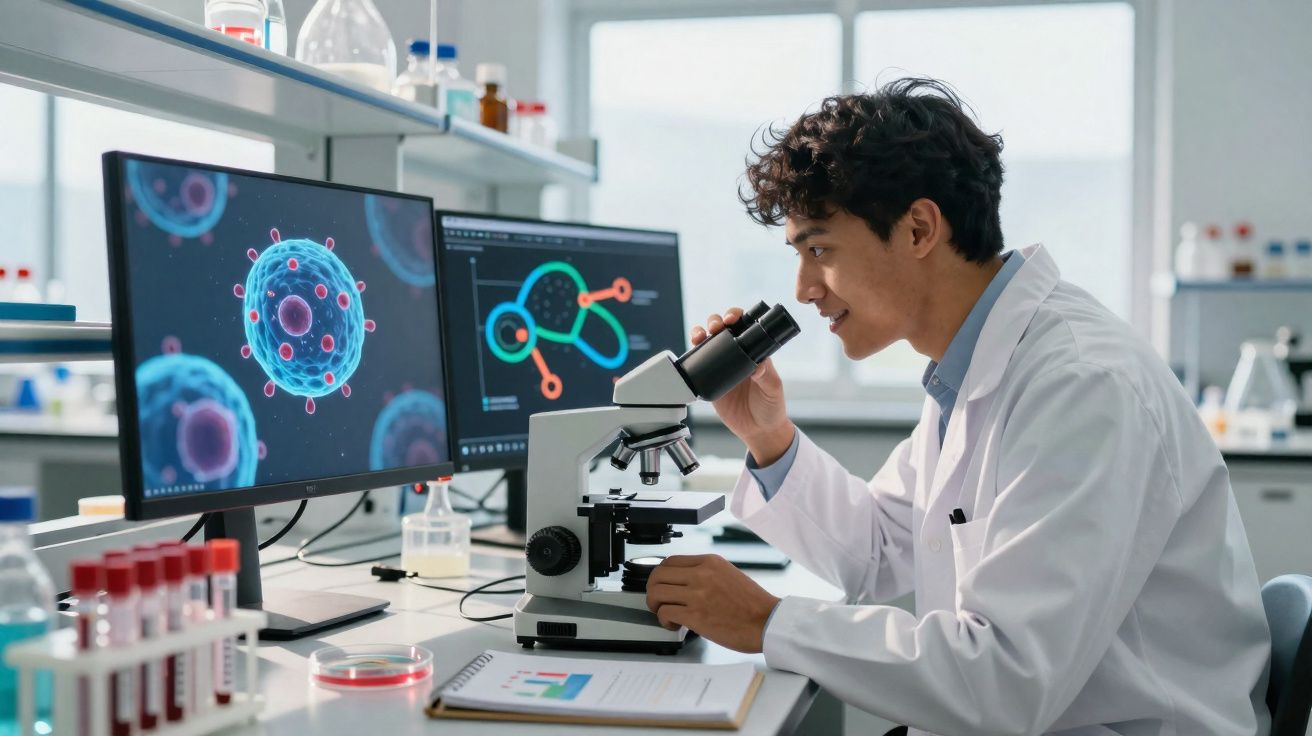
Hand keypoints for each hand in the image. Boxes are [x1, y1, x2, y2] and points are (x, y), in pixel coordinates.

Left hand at [645, 554, 780, 653]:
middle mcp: (701, 574)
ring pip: (657, 593)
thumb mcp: (729, 575)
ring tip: (664, 613)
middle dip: (652, 589)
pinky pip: (665, 612)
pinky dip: (664, 620)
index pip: (670, 561)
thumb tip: (685, 582)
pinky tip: (673, 624)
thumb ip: (706, 574)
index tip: (661, 584)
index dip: (660, 575)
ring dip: (655, 605)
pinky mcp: (695, 615)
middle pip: (658, 575)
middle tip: (657, 600)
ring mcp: (697, 594)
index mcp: (709, 562)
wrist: (767, 622)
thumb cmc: (753, 604)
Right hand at [691, 308, 794, 464]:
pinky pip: (698, 364)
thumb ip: (766, 375)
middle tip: (716, 327)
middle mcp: (737, 356)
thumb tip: (757, 364)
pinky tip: (691, 351)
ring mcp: (722, 367)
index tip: (732, 319)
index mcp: (753, 352)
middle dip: (715, 321)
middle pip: (722, 330)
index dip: (736, 317)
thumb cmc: (771, 407)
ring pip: (707, 343)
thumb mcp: (772, 389)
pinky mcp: (710, 381)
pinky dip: (692, 355)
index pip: (744, 327)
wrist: (757, 430)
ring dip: (700, 333)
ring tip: (699, 335)